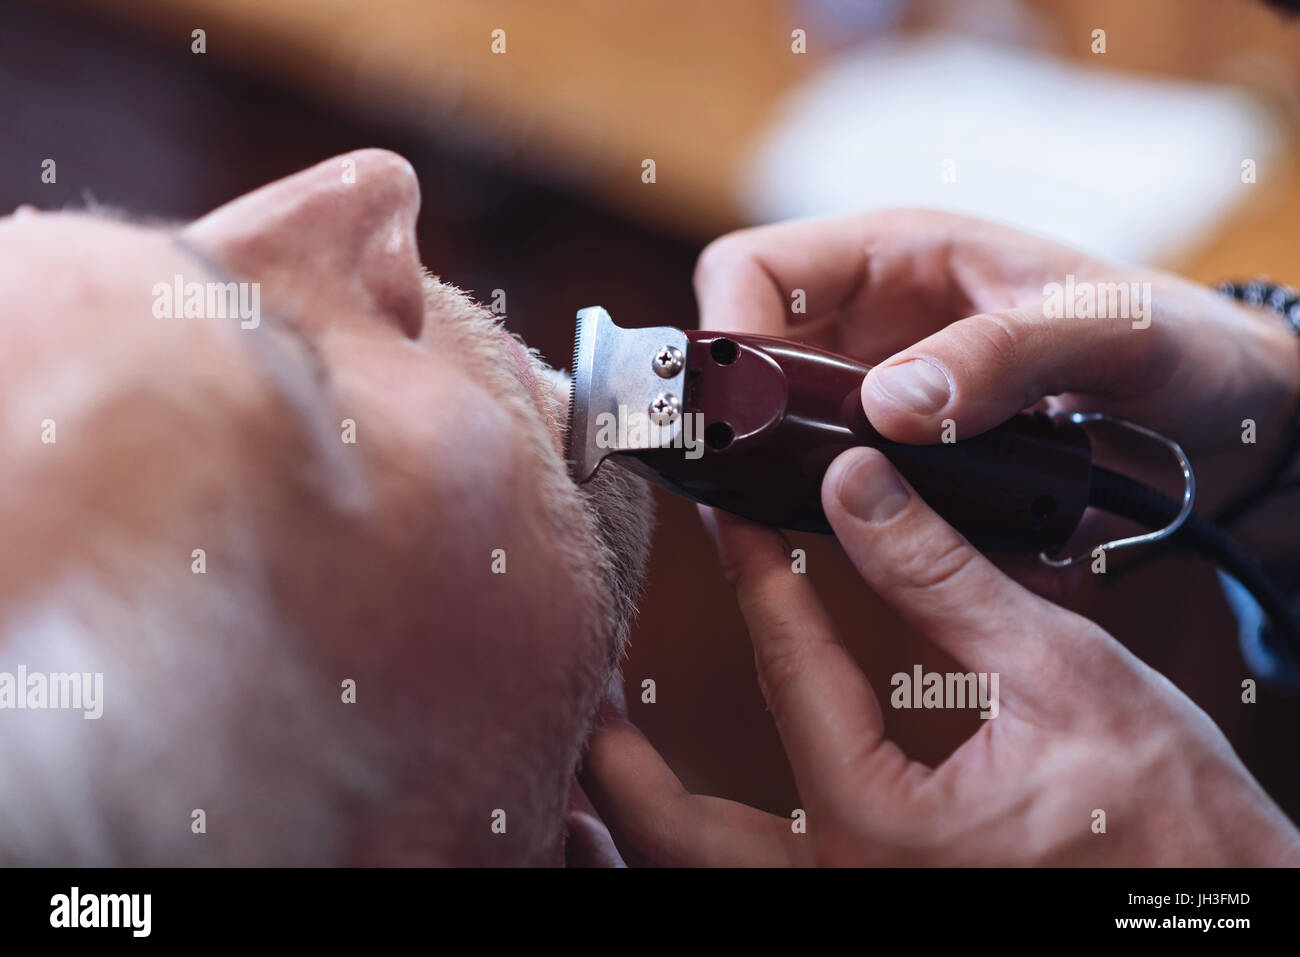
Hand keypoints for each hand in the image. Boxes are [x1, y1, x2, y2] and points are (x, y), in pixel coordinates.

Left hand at [580, 450, 1299, 864]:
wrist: (1222, 909)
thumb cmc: (1170, 816)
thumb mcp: (1058, 673)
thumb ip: (940, 577)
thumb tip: (860, 485)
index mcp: (881, 826)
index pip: (788, 674)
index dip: (755, 581)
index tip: (725, 517)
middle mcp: (845, 891)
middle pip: (675, 835)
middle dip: (614, 762)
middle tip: (588, 686)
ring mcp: (853, 914)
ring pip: (696, 879)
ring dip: (634, 822)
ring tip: (597, 757)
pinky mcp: (875, 913)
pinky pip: (748, 889)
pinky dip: (691, 853)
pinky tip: (676, 817)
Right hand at [692, 210, 1299, 565]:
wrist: (1220, 411)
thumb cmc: (1173, 338)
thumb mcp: (1104, 332)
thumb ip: (1003, 356)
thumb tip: (889, 407)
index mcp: (898, 255)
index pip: (754, 270)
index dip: (726, 331)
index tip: (739, 410)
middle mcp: (872, 323)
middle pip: (749, 359)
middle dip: (738, 421)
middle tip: (751, 489)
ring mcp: (882, 393)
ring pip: (779, 429)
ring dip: (774, 474)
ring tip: (791, 526)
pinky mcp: (902, 455)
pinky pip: (834, 480)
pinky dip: (828, 511)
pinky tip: (850, 544)